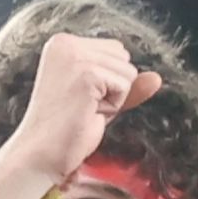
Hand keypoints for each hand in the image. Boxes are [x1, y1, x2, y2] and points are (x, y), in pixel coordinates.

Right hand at [1, 33, 158, 187]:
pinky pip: (125, 86)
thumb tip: (155, 78)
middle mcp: (65, 43)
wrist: (41, 155)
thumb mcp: (98, 98)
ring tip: (83, 110)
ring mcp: (75, 57)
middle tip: (82, 107)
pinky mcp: (86, 74)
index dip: (106, 81)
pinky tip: (87, 113)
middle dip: (112, 87)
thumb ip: (123, 83)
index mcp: (62, 43)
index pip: (114, 50)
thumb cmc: (65, 130)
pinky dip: (112, 106)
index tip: (80, 99)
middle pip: (123, 57)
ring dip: (112, 99)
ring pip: (127, 71)